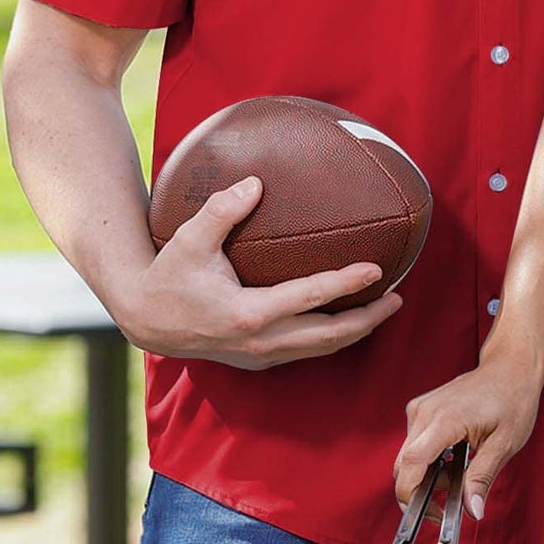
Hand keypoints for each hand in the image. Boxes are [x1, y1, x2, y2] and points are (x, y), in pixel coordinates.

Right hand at [113, 176, 400, 367]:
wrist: (145, 319)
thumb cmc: (169, 274)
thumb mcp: (189, 239)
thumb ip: (221, 210)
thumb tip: (255, 183)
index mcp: (246, 314)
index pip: (308, 298)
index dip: (344, 284)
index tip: (376, 268)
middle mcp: (259, 341)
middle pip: (328, 336)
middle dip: (367, 318)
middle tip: (398, 297)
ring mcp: (260, 356)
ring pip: (320, 349)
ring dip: (356, 330)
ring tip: (386, 307)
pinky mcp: (258, 360)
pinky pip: (306, 350)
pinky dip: (333, 337)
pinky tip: (349, 318)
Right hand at [397, 342, 543, 521]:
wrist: (510, 367)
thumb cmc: (512, 400)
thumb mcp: (504, 444)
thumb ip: (482, 478)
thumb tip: (471, 511)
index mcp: (445, 420)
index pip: (410, 464)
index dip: (410, 496)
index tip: (427, 515)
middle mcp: (425, 412)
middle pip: (403, 465)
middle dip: (420, 491)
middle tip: (449, 502)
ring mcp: (420, 409)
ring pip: (407, 457)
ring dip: (426, 475)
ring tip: (459, 474)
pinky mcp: (421, 409)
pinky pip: (414, 444)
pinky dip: (428, 460)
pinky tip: (454, 458)